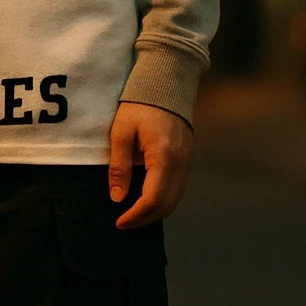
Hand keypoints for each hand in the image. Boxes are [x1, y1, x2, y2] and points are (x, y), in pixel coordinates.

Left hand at [109, 102, 192, 229]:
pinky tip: (146, 200)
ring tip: (133, 215)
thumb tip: (117, 198)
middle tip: (124, 223)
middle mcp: (181, 163)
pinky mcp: (187, 159)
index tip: (119, 222)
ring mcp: (187, 162)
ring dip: (155, 212)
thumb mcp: (121, 133)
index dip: (136, 216)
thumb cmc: (139, 104)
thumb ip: (119, 167)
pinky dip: (163, 200)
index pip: (153, 200)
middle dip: (145, 219)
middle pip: (167, 206)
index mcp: (164, 157)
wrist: (166, 82)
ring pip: (175, 200)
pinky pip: (178, 188)